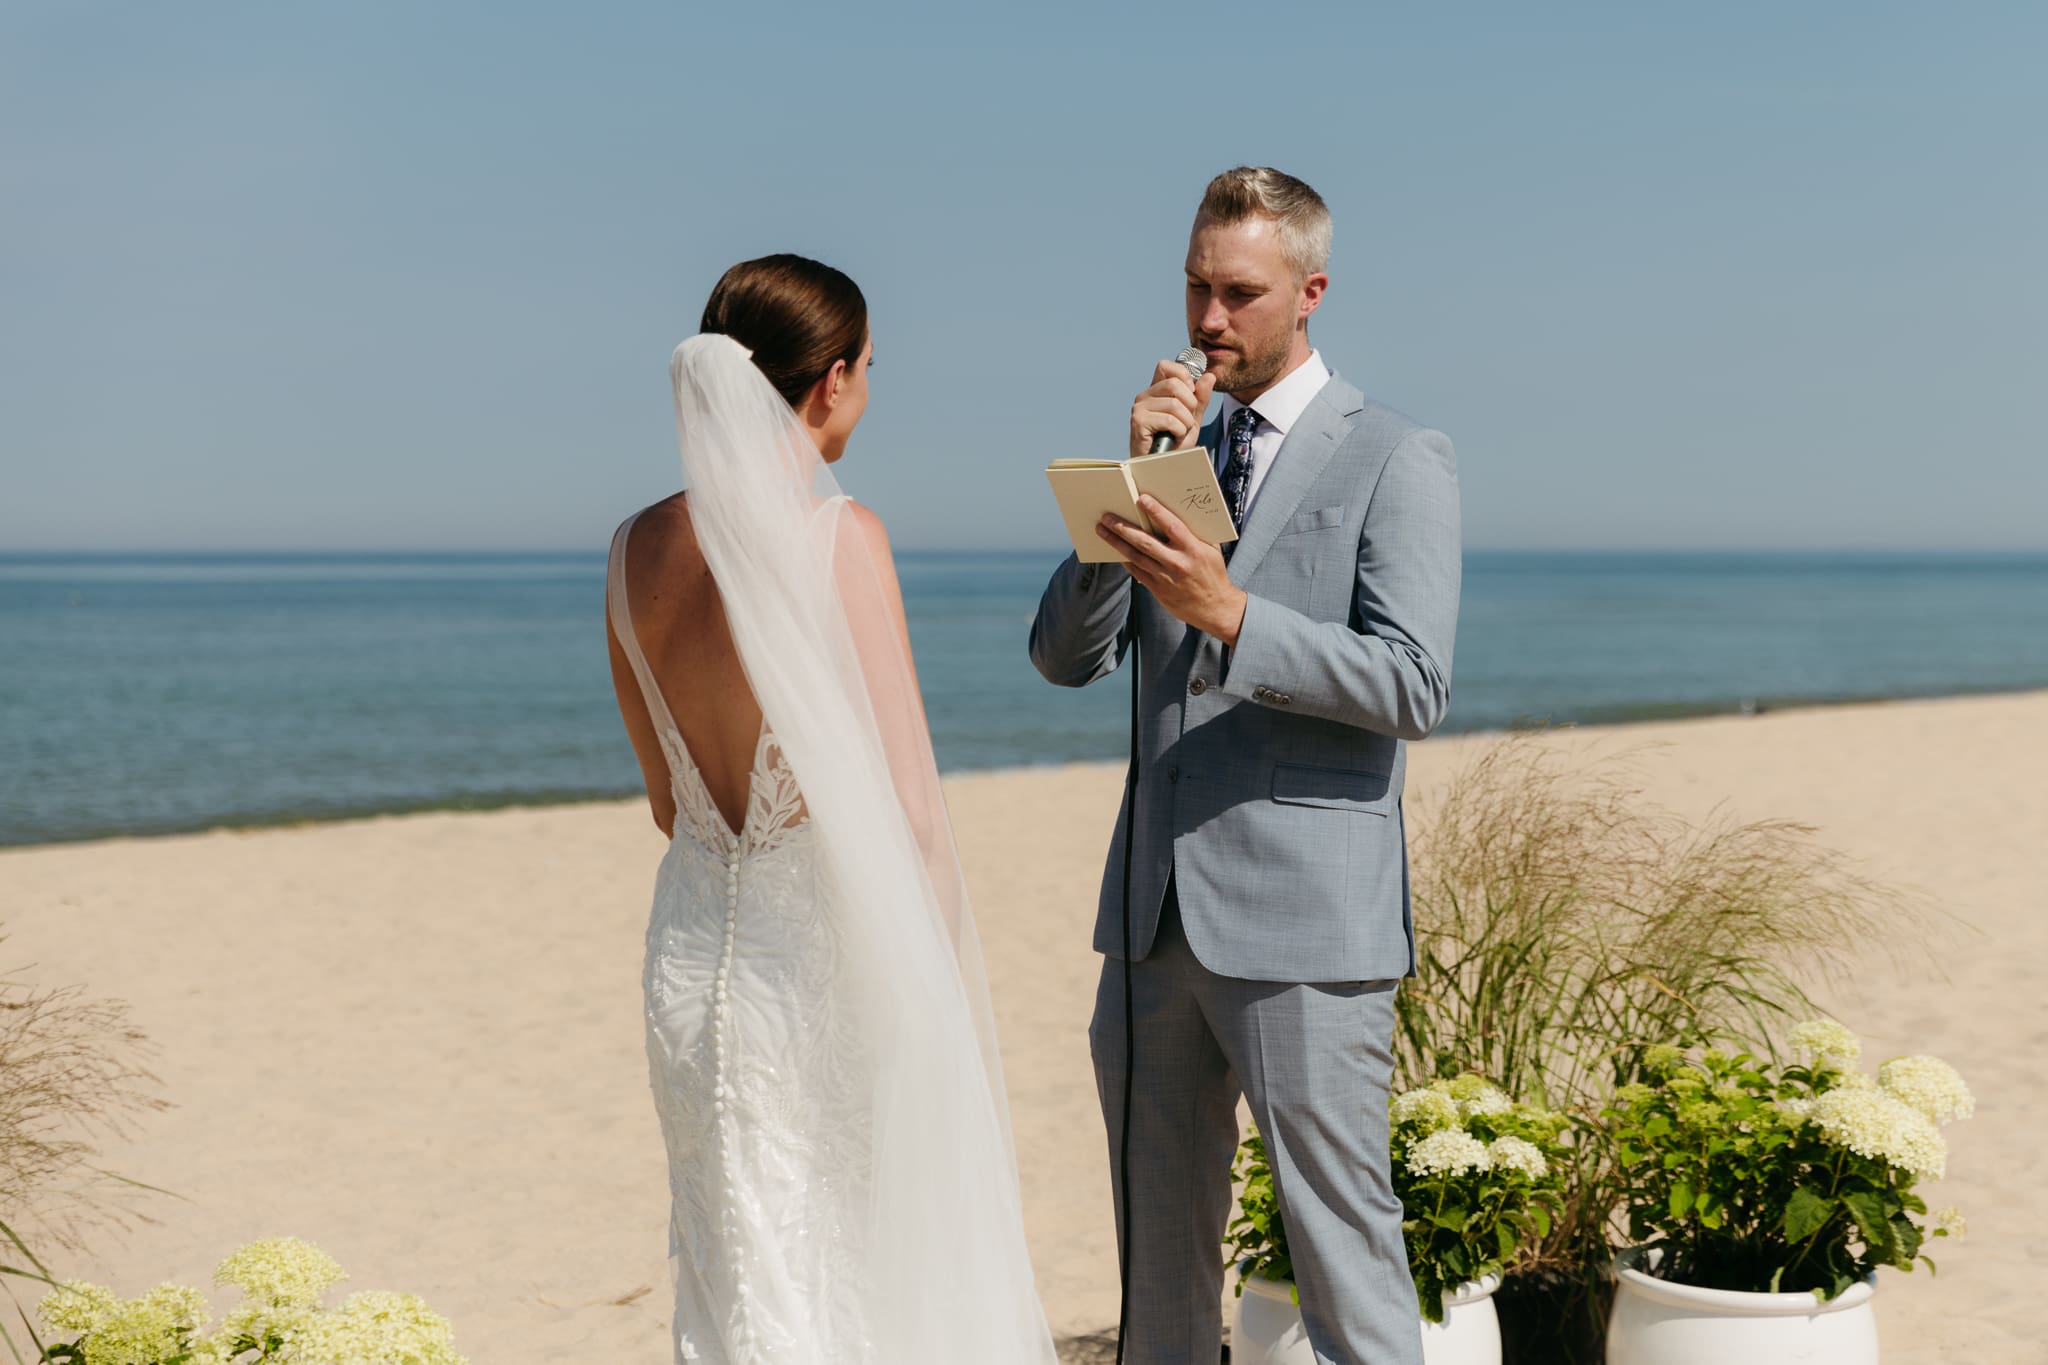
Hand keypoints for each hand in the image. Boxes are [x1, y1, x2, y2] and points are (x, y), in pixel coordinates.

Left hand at [1096, 494, 1247, 646]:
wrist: (1215, 609)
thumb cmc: (1213, 574)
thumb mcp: (1211, 550)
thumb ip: (1195, 533)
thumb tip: (1179, 512)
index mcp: (1194, 550)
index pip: (1172, 526)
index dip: (1157, 511)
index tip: (1142, 499)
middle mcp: (1177, 563)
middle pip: (1145, 542)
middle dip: (1123, 528)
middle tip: (1107, 516)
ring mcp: (1165, 578)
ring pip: (1135, 556)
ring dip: (1116, 542)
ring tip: (1102, 530)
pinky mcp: (1157, 590)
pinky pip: (1136, 571)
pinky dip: (1125, 559)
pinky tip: (1115, 549)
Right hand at [1128, 359, 1217, 458]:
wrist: (1162, 466)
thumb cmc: (1174, 443)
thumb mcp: (1192, 417)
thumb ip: (1201, 397)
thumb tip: (1210, 376)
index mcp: (1156, 390)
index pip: (1167, 366)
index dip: (1184, 375)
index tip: (1191, 393)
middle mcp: (1145, 395)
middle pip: (1175, 384)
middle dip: (1190, 404)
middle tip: (1186, 420)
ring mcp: (1140, 408)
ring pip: (1174, 404)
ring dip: (1185, 422)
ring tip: (1179, 432)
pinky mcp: (1138, 421)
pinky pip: (1169, 419)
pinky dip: (1178, 431)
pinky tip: (1173, 438)